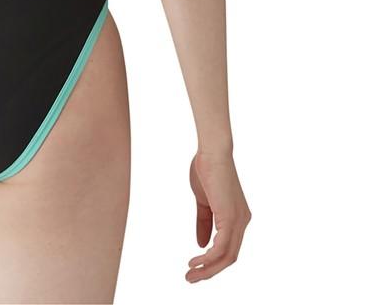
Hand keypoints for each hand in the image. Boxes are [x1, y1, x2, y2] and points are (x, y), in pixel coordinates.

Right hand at [186, 150, 250, 282]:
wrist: (212, 152)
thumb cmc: (207, 170)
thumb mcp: (203, 202)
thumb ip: (204, 222)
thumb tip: (201, 244)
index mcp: (237, 217)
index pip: (228, 248)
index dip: (212, 261)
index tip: (195, 267)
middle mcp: (242, 222)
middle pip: (230, 257)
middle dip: (210, 271)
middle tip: (190, 279)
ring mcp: (238, 221)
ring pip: (227, 257)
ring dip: (208, 269)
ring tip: (190, 275)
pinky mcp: (230, 218)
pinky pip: (222, 247)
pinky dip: (209, 258)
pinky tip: (196, 261)